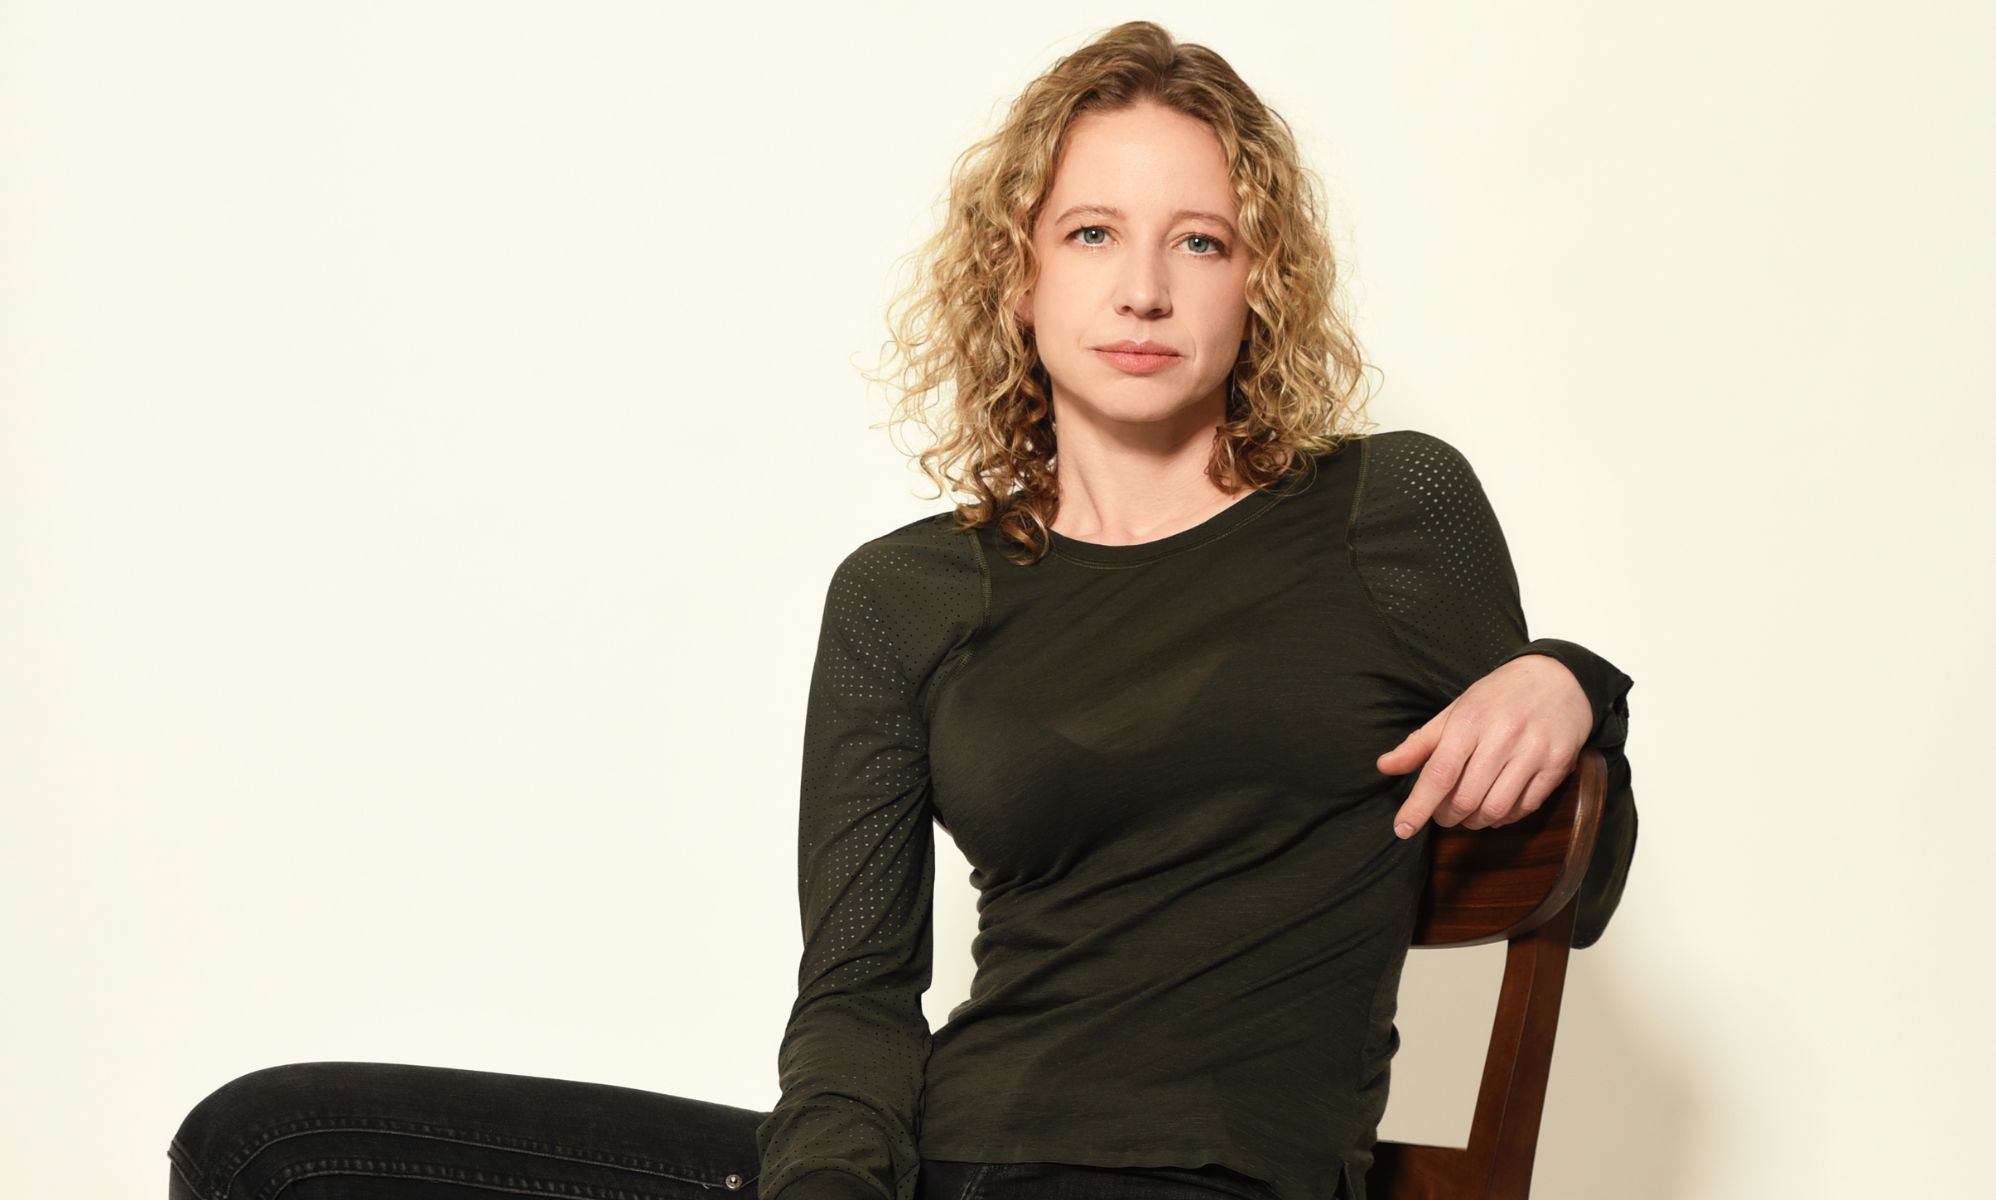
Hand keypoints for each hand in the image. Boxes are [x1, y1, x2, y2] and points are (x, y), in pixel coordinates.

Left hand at [1375, 654, 1592, 837]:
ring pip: (1495, 809)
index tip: (1402, 829)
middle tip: (1442, 814)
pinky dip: (1504, 818)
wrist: (1559, 679)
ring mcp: (1533, 752)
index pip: (1439, 772)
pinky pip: (1525, 808)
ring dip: (1474, 822)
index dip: (1418, 806)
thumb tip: (1385, 767)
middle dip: (1446, 816)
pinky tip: (1495, 809)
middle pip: (1466, 797)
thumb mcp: (1456, 710)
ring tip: (1467, 814)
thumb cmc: (1499, 696)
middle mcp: (1503, 736)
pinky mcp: (1557, 765)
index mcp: (1470, 720)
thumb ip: (1420, 743)